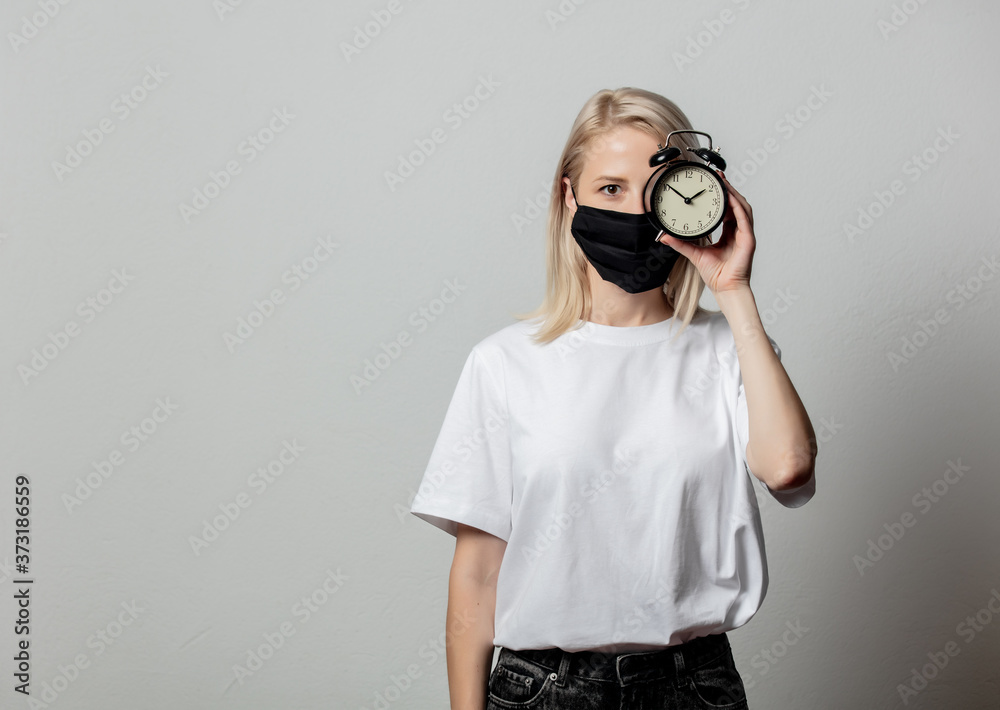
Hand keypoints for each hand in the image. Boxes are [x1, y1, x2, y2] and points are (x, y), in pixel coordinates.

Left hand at [655, 172, 754, 294]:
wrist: (725, 288)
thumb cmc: (716, 274)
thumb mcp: (694, 254)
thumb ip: (681, 244)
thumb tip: (665, 237)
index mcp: (730, 233)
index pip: (728, 209)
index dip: (722, 196)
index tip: (713, 184)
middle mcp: (739, 231)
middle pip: (737, 204)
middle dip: (729, 189)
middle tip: (718, 176)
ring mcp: (746, 235)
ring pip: (743, 208)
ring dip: (734, 194)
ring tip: (724, 183)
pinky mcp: (748, 240)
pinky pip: (745, 219)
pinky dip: (738, 208)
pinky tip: (731, 198)